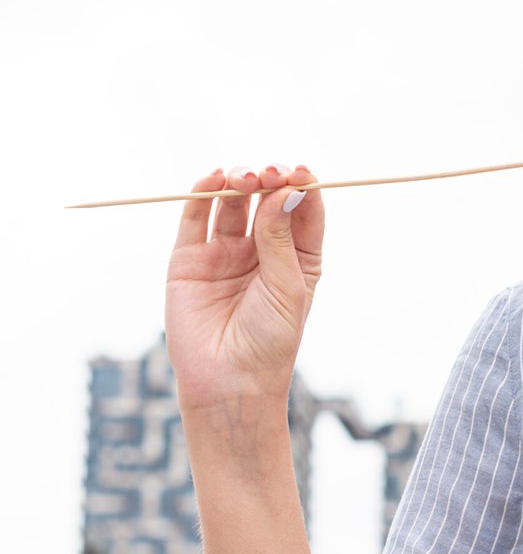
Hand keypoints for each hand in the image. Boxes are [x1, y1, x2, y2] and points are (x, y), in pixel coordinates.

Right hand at [165, 163, 324, 413]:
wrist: (230, 382)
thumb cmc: (270, 341)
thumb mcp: (287, 286)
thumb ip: (281, 238)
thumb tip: (287, 190)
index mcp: (296, 257)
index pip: (302, 210)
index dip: (302, 186)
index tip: (301, 172)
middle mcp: (261, 249)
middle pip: (266, 199)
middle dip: (269, 180)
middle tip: (270, 174)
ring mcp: (225, 252)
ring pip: (232, 202)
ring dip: (239, 181)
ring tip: (245, 178)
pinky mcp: (190, 259)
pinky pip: (196, 218)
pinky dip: (202, 193)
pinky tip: (213, 178)